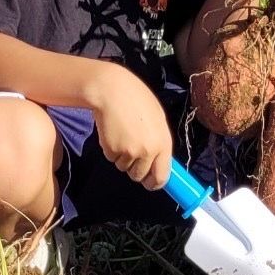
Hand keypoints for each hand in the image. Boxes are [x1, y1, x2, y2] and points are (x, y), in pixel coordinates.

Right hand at [86, 67, 177, 188]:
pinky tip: (113, 132)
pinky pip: (112, 158)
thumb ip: (159, 142)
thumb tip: (157, 163)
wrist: (112, 90)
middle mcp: (148, 151)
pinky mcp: (112, 150)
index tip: (150, 183)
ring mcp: (129, 152)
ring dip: (122, 157)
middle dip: (135, 169)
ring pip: (124, 167)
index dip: (155, 183)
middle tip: (131, 153)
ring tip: (122, 134)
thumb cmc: (137, 99)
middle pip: (139, 176)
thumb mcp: (157, 119)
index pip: (162, 176)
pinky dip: (111, 150)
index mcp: (163, 143)